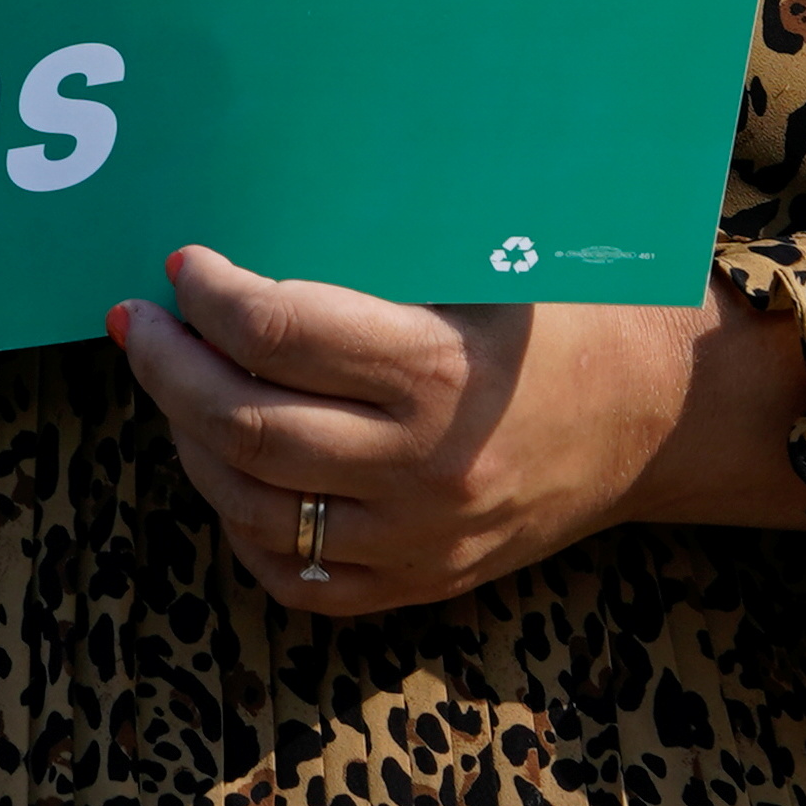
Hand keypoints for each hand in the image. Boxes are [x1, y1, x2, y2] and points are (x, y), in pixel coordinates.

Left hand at [110, 243, 805, 614]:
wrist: (668, 417)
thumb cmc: (571, 318)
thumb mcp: (490, 266)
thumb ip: (378, 256)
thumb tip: (252, 224)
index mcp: (442, 370)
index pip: (278, 330)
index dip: (209, 293)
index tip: (182, 264)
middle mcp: (426, 466)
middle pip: (244, 426)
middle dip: (167, 368)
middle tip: (137, 323)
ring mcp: (424, 538)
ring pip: (254, 509)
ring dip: (187, 442)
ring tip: (169, 385)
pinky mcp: (427, 582)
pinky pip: (300, 580)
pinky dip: (243, 527)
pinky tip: (223, 470)